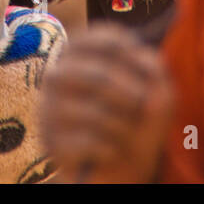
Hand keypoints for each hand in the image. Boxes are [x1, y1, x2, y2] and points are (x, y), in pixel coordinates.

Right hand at [41, 23, 172, 181]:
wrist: (120, 162)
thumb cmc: (134, 117)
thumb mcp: (154, 89)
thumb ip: (154, 69)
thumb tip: (148, 63)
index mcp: (77, 52)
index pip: (106, 41)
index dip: (136, 58)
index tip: (149, 74)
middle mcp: (56, 75)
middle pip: (99, 76)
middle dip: (132, 95)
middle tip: (142, 106)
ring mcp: (49, 108)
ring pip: (95, 114)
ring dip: (124, 127)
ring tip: (126, 132)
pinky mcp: (51, 141)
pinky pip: (89, 142)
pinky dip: (111, 149)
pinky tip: (111, 150)